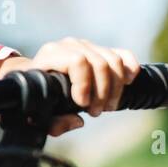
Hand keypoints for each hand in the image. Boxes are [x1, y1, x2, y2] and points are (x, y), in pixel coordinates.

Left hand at [0, 39, 140, 136]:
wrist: (39, 76)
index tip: (83, 103)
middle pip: (99, 63)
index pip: (77, 61)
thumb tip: (78, 121)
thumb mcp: (38, 111)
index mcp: (50, 55)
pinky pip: (122, 54)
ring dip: (116, 88)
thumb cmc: (37, 95)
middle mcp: (69, 45)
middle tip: (96, 112)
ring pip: (113, 61)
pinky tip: (128, 82)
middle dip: (103, 92)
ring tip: (108, 106)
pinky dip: (130, 68)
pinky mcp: (100, 50)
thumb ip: (53, 122)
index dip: (84, 84)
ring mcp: (86, 45)